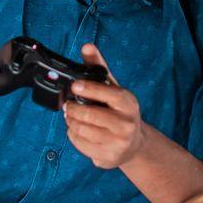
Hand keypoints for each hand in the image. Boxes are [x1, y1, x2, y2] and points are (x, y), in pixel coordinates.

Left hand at [62, 44, 146, 169]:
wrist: (134, 144)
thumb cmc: (119, 110)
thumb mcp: (112, 87)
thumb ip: (98, 67)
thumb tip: (87, 46)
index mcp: (128, 103)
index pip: (109, 94)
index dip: (89, 89)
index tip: (74, 86)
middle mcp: (126, 124)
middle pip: (90, 115)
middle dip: (73, 109)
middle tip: (68, 105)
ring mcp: (118, 142)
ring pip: (81, 130)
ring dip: (70, 122)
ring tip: (71, 117)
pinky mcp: (108, 157)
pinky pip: (80, 144)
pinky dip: (73, 135)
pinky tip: (77, 130)